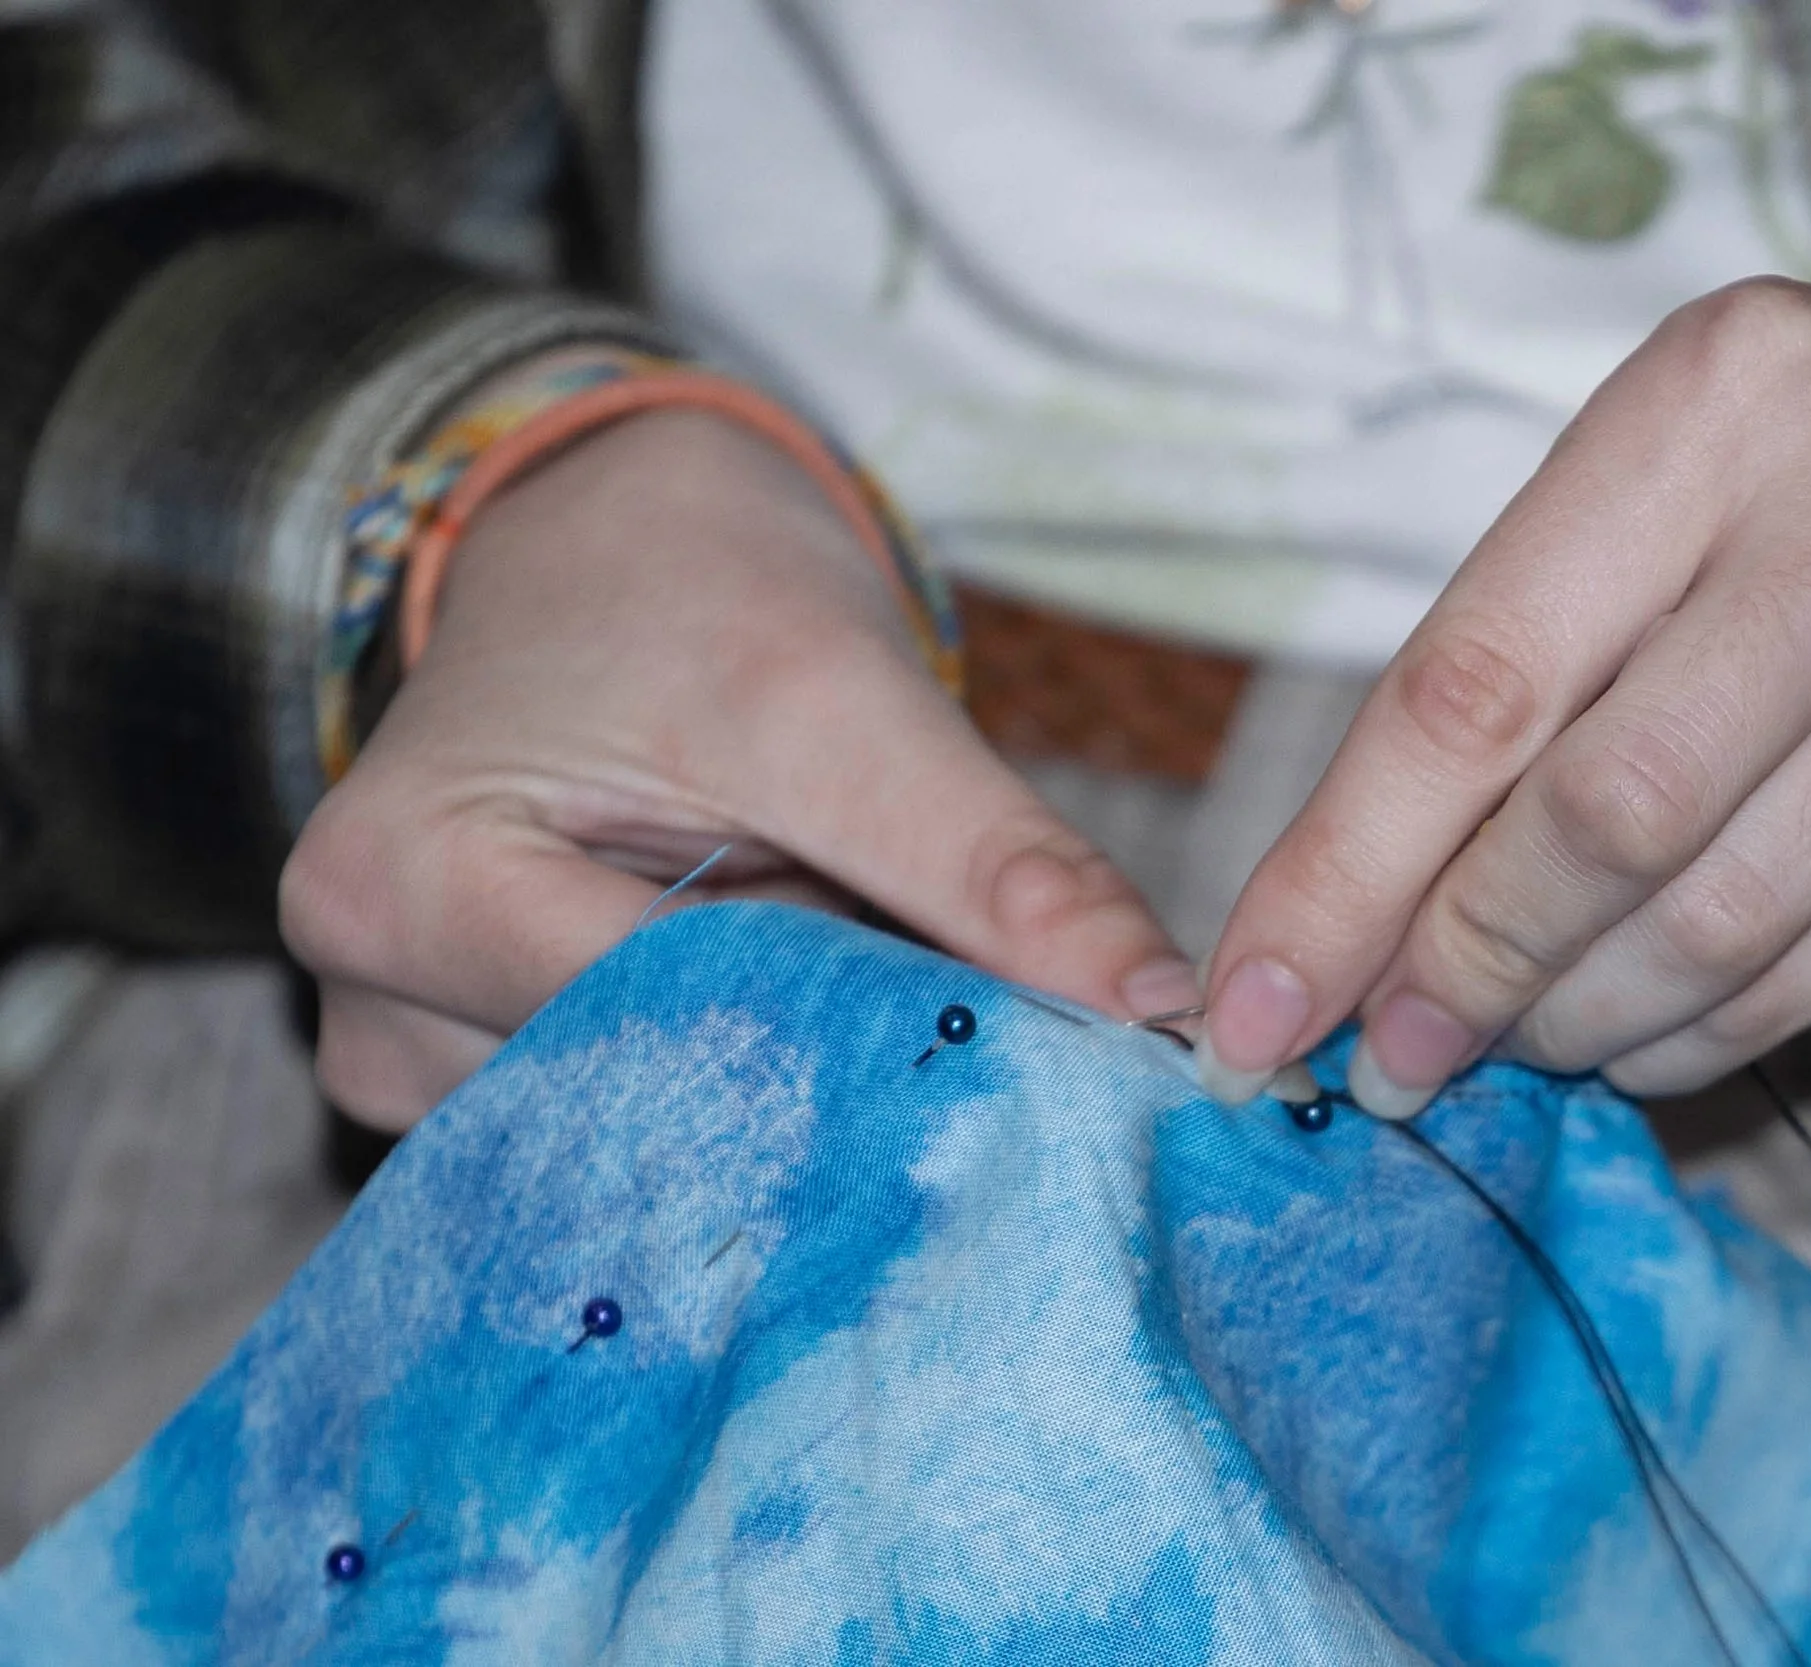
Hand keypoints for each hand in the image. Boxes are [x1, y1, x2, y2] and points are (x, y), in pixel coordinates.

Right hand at [282, 408, 1195, 1128]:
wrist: (606, 540)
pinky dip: (770, 1083)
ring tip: (902, 1009)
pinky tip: (837, 1036)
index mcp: (401, 894)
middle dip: (843, 1090)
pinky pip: (662, 1119)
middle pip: (659, 1106)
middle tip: (1014, 1073)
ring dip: (810, 1089)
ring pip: (672, 1133)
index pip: (669, 1029)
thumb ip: (993, 865)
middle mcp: (376, 1012)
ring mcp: (426, 1062)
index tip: (1048, 1076)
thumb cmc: (686, 588)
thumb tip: (1159, 1012)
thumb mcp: (843, 699)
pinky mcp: (499, 1076)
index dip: (869, 1047)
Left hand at [1199, 262, 1810, 1113]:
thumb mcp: (1687, 461)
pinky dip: (1696, 1036)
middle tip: (1383, 1056)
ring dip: (1569, 1019)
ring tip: (1507, 1038)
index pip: (1473, 684)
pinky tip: (1635, 1036)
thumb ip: (1527, 647)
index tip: (1249, 1008)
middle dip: (1451, 972)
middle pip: (1590, 823)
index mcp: (1717, 400)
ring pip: (1709, 923)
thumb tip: (1353, 899)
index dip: (1341, 874)